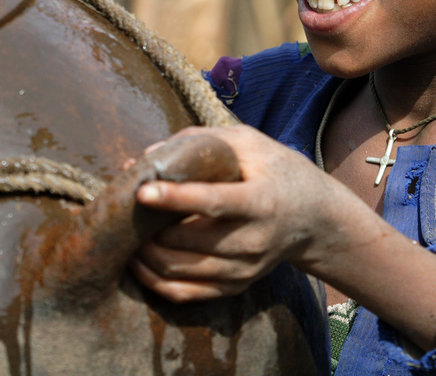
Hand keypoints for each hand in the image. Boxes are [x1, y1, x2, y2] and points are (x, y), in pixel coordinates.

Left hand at [130, 124, 351, 302]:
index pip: (214, 202)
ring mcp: (244, 270)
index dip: (176, 198)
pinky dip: (153, 279)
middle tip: (121, 209)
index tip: (142, 191)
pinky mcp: (234, 287)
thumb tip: (146, 157)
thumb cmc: (277, 172)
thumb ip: (200, 142)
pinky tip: (137, 260)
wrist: (315, 219)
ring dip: (143, 253)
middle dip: (147, 228)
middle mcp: (254, 241)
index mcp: (261, 201)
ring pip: (178, 270)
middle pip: (188, 241)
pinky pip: (183, 294)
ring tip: (123, 233)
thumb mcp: (250, 144)